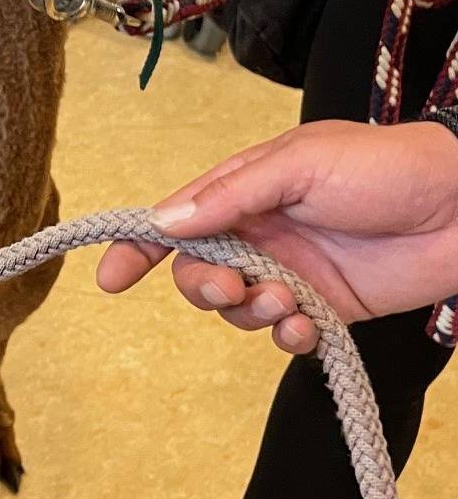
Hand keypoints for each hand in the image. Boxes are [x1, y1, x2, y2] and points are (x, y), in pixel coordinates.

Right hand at [96, 120, 457, 353]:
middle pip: (199, 272)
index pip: (176, 219)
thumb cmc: (387, 168)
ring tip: (287, 302)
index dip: (138, 247)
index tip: (111, 280)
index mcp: (247, 189)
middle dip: (203, 287)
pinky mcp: (327, 307)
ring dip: (250, 312)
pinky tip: (308, 326)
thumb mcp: (300, 162)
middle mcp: (261, 232)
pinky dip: (287, 336)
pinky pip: (284, 334)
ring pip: (237, 308)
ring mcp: (292, 271)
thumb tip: (165, 222)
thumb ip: (231, 193)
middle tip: (232, 288)